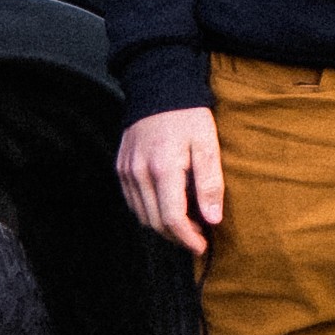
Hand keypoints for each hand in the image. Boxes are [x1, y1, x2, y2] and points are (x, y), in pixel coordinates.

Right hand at [115, 107, 223, 256]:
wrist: (159, 88)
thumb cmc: (188, 116)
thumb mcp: (208, 144)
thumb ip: (210, 183)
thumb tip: (213, 219)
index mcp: (164, 169)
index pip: (172, 219)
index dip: (188, 239)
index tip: (202, 246)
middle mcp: (139, 173)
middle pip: (155, 222)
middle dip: (177, 236)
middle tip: (198, 236)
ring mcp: (126, 171)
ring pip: (141, 215)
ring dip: (163, 226)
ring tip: (186, 222)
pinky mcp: (121, 168)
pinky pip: (133, 202)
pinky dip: (149, 211)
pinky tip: (167, 206)